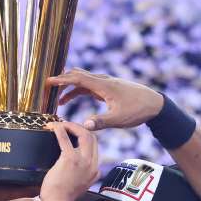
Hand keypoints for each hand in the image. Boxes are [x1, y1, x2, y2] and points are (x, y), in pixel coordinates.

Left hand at [39, 122, 99, 200]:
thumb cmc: (61, 198)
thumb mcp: (79, 187)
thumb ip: (83, 176)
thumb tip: (78, 168)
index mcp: (95, 171)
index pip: (95, 147)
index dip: (84, 136)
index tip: (73, 133)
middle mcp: (92, 164)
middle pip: (92, 137)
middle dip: (79, 128)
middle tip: (66, 127)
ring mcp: (83, 161)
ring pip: (83, 133)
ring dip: (71, 126)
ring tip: (59, 125)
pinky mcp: (70, 159)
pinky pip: (65, 137)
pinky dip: (59, 129)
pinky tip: (52, 126)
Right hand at [46, 69, 164, 130]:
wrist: (154, 104)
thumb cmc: (137, 110)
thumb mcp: (118, 119)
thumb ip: (101, 122)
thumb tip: (84, 125)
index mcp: (103, 86)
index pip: (77, 78)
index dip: (61, 80)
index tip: (47, 82)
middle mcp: (103, 81)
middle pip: (77, 75)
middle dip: (61, 80)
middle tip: (46, 87)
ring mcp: (105, 83)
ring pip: (82, 80)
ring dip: (68, 87)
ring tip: (55, 98)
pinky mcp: (108, 88)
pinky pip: (88, 86)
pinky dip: (76, 90)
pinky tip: (69, 99)